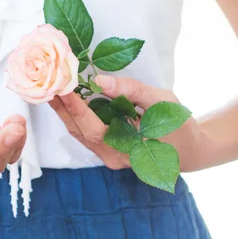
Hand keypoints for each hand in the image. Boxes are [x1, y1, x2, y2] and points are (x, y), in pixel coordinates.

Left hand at [50, 75, 206, 171]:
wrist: (191, 150)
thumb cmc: (178, 124)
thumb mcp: (161, 101)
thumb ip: (130, 90)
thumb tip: (99, 81)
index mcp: (127, 148)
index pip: (93, 127)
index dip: (75, 107)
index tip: (61, 87)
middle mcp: (113, 156)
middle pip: (80, 132)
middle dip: (62, 108)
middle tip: (47, 84)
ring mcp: (109, 156)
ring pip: (80, 134)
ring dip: (66, 112)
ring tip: (51, 89)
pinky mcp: (108, 151)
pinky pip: (86, 134)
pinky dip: (76, 116)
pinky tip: (68, 100)